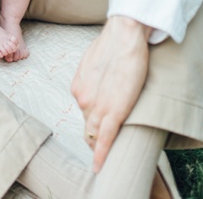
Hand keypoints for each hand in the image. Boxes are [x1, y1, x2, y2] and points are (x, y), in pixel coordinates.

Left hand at [71, 15, 149, 171]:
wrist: (123, 35)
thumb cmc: (113, 46)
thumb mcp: (95, 64)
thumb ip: (94, 80)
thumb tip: (100, 86)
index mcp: (79, 88)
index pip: (85, 115)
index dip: (92, 128)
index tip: (96, 137)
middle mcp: (83, 99)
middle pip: (88, 128)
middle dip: (94, 142)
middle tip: (101, 155)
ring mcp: (96, 106)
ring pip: (96, 135)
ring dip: (100, 148)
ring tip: (104, 163)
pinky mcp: (113, 111)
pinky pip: (106, 138)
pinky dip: (102, 154)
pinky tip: (100, 166)